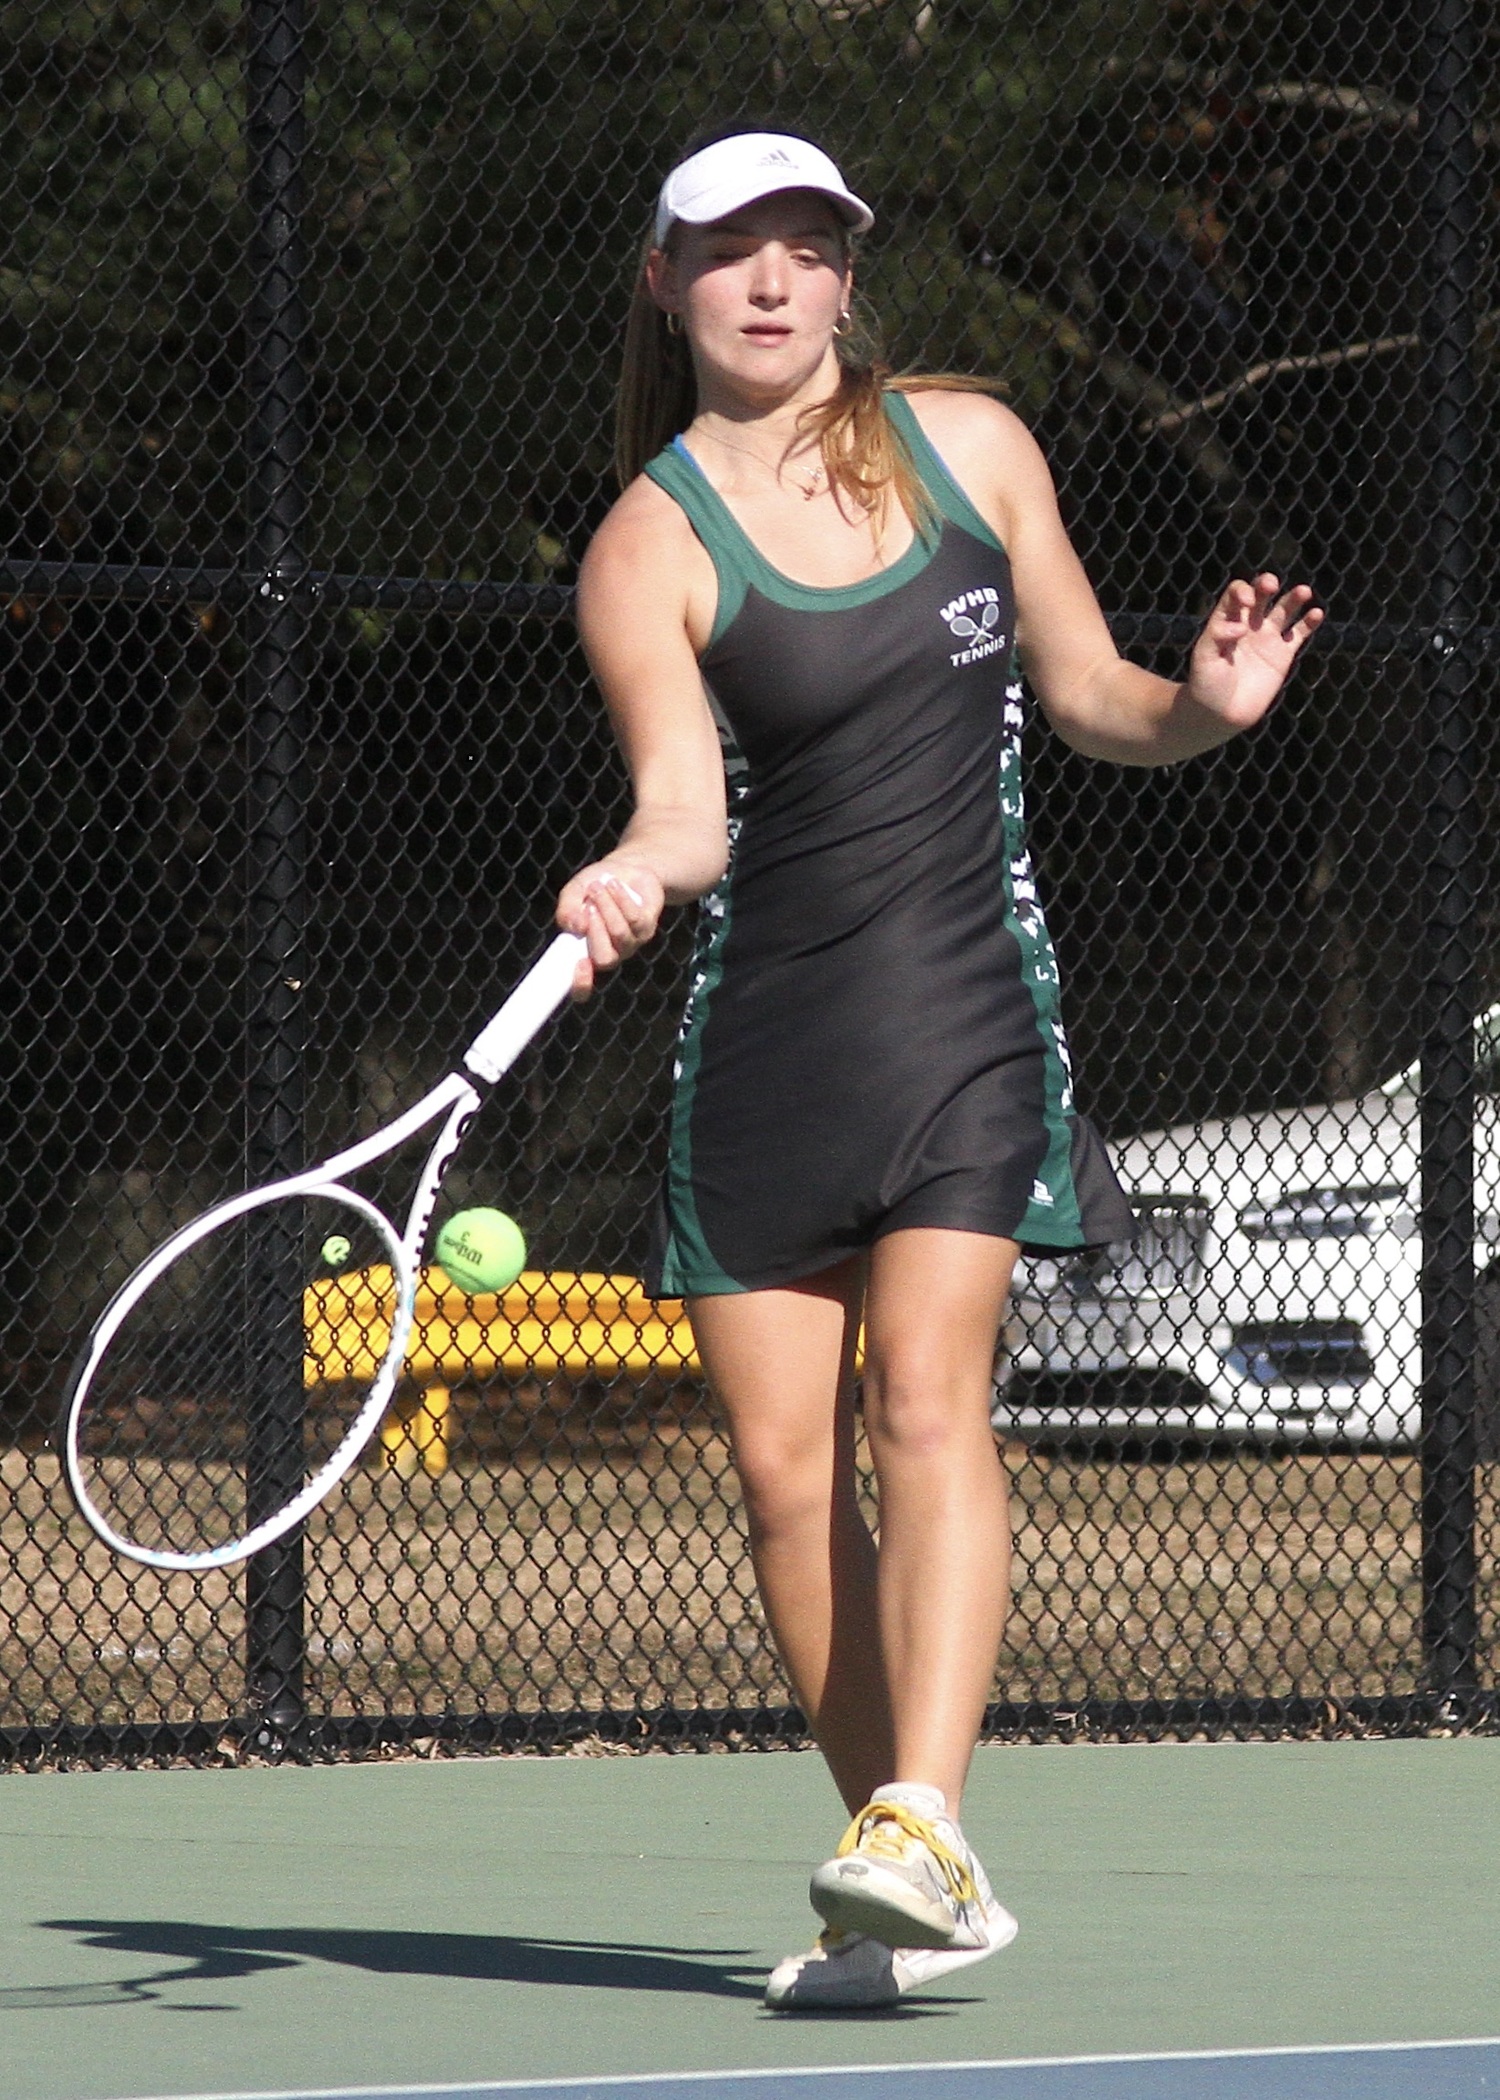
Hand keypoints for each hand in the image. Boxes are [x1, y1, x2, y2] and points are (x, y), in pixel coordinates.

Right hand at [556, 863, 663, 998]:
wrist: (624, 869)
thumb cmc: (595, 885)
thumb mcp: (573, 893)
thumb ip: (567, 910)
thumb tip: (575, 926)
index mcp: (584, 953)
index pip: (581, 987)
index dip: (580, 985)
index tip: (580, 965)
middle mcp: (609, 954)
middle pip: (604, 959)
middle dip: (595, 930)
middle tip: (588, 904)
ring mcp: (630, 944)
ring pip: (619, 935)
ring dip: (607, 907)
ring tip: (599, 887)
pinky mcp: (647, 929)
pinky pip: (634, 919)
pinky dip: (621, 899)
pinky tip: (614, 885)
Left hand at [1185, 574, 1324, 730]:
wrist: (1220, 714)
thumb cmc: (1206, 684)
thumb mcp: (1203, 657)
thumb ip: (1217, 636)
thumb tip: (1242, 627)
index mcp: (1226, 621)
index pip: (1236, 594)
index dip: (1242, 591)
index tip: (1246, 602)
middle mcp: (1248, 624)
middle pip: (1261, 595)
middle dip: (1266, 585)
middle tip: (1271, 585)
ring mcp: (1267, 638)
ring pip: (1284, 610)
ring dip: (1294, 598)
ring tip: (1304, 591)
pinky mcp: (1282, 655)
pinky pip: (1299, 633)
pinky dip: (1309, 622)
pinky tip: (1316, 614)